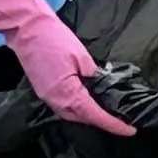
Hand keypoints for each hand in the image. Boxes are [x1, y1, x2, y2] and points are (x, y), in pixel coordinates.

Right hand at [0, 0, 132, 135]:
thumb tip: (103, 85)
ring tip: (106, 113)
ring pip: (71, 114)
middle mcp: (55, 101)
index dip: (113, 124)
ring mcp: (47, 97)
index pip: (94, 115)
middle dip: (101, 122)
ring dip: (88, 116)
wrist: (27, 27)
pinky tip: (86, 101)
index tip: (130, 130)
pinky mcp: (43, 90)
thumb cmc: (53, 38)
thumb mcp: (82, 57)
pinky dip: (76, 108)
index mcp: (67, 93)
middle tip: (121, 121)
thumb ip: (94, 75)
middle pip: (82, 119)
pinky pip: (63, 106)